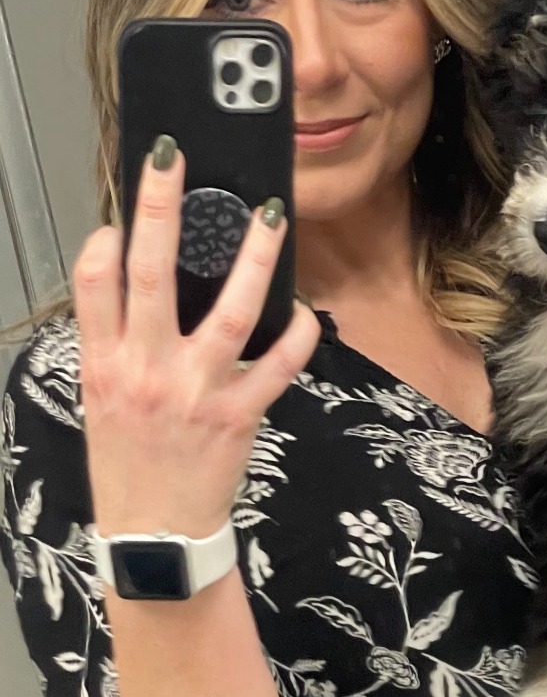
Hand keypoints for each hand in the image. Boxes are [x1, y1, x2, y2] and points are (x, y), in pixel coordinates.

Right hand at [75, 137, 320, 542]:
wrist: (156, 535)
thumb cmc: (130, 466)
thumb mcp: (104, 401)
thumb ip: (120, 346)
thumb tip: (143, 293)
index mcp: (104, 363)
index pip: (94, 280)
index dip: (108, 235)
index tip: (125, 209)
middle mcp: (146, 369)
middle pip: (149, 272)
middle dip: (160, 207)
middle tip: (174, 160)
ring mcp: (194, 391)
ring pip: (226, 308)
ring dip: (252, 257)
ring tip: (269, 216)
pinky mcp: (238, 416)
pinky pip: (277, 364)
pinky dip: (296, 333)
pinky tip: (302, 310)